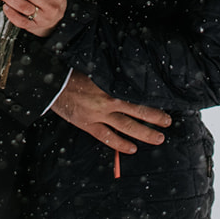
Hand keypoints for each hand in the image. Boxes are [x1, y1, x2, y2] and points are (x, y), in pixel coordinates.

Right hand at [50, 71, 169, 153]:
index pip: (137, 95)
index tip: (164, 101)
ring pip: (126, 127)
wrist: (52, 83)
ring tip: (159, 138)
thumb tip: (129, 78)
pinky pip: (107, 137)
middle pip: (137, 111)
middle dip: (154, 118)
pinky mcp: (88, 125)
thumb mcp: (96, 70)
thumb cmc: (73, 72)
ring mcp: (98, 116)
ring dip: (144, 133)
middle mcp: (107, 102)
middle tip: (168, 122)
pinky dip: (120, 144)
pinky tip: (132, 149)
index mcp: (110, 86)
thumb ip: (112, 77)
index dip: (151, 100)